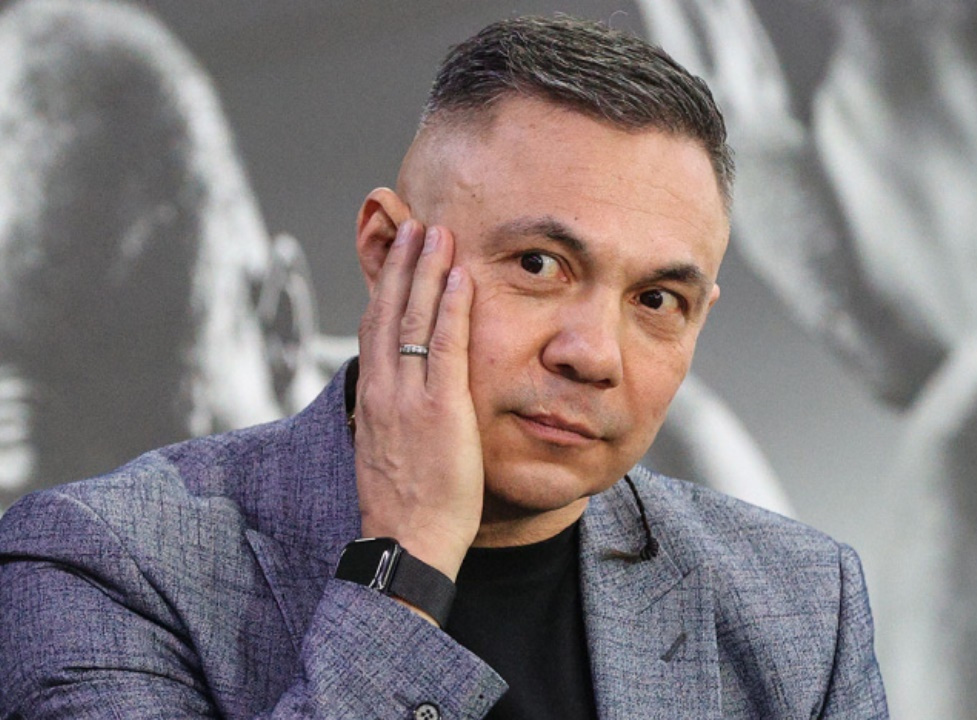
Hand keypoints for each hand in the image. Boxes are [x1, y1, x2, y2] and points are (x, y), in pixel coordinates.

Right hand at [353, 220, 480, 583]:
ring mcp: (409, 398)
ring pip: (413, 319)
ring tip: (436, 232)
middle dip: (402, 264)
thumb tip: (396, 403)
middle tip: (416, 224)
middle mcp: (383, 391)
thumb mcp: (387, 453)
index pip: (374, 328)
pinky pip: (445, 348)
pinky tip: (460, 277)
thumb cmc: (403, 507)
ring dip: (425, 271)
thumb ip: (392, 419)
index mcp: (371, 400)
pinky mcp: (440, 411)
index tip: (398, 255)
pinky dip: (451, 308)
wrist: (405, 544)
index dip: (386, 286)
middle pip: (388, 311)